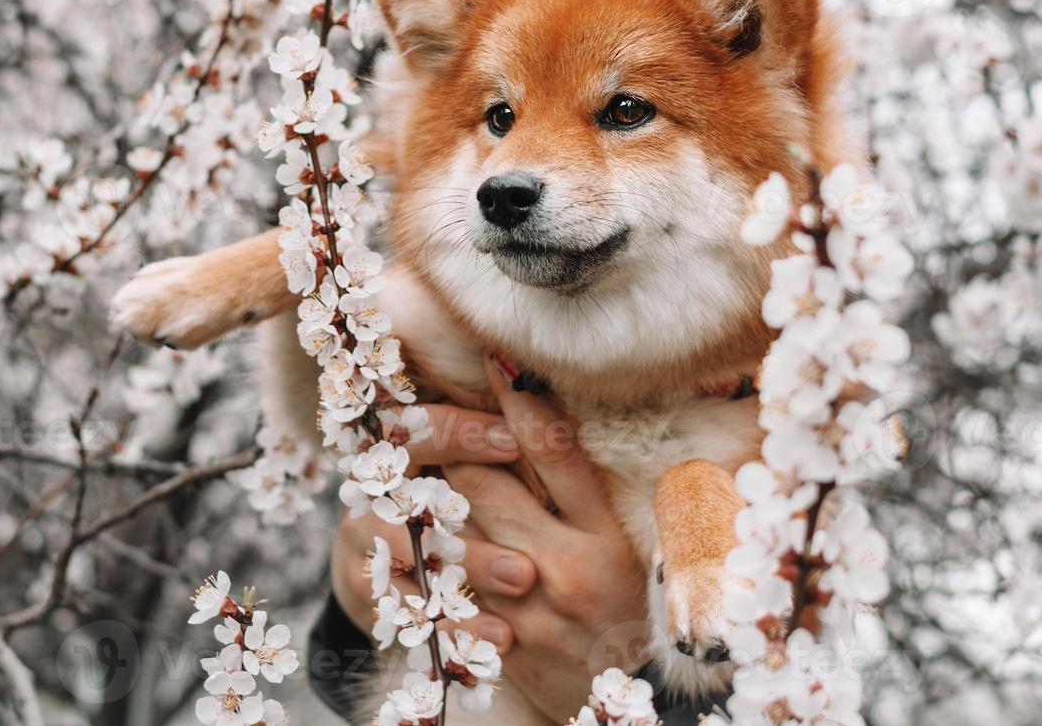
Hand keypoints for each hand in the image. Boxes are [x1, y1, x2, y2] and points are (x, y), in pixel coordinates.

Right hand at [330, 400, 538, 648]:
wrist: (385, 568)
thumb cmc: (441, 499)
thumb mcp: (455, 464)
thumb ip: (485, 444)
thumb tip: (540, 403)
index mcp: (393, 444)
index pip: (415, 427)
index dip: (461, 432)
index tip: (513, 440)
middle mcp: (370, 486)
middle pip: (409, 490)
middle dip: (470, 494)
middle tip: (524, 504)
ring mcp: (361, 537)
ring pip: (410, 551)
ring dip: (469, 564)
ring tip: (523, 578)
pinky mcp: (362, 587)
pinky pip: (408, 608)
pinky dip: (457, 623)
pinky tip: (500, 633)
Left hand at [440, 356, 650, 720]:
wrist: (634, 704)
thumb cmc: (631, 606)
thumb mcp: (626, 542)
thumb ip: (585, 483)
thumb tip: (544, 406)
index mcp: (607, 535)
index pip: (554, 447)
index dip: (518, 396)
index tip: (495, 352)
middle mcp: (567, 567)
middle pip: (483, 483)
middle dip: (453, 445)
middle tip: (428, 406)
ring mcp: (527, 609)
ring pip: (453, 529)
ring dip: (429, 493)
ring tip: (407, 459)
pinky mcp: (498, 644)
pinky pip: (446, 588)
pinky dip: (426, 555)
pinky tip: (409, 530)